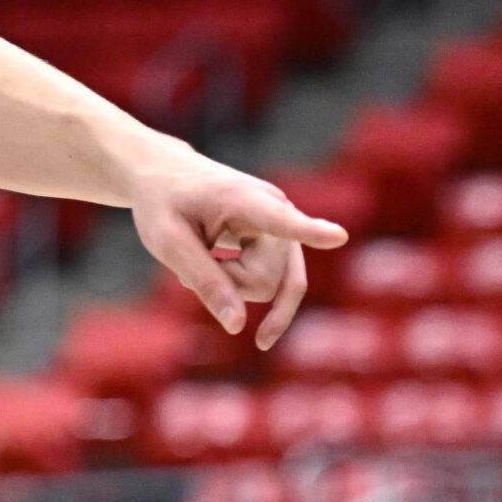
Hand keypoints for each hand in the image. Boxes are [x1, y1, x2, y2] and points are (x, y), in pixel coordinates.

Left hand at [129, 154, 347, 350]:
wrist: (167, 175)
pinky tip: (220, 269)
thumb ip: (204, 282)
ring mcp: (285, 227)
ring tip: (205, 254)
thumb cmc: (163, 204)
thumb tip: (238, 326)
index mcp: (244, 200)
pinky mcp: (284, 242)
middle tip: (195, 252)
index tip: (338, 236)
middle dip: (227, 283)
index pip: (281, 221)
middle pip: (267, 282)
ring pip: (274, 288)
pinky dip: (244, 286)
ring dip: (233, 284)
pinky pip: (279, 286)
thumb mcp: (168, 243)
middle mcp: (277, 210)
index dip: (310, 231)